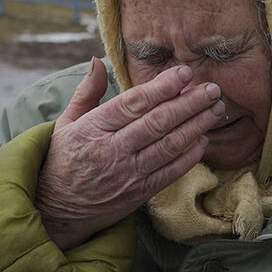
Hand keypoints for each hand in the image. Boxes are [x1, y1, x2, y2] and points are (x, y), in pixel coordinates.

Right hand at [35, 57, 224, 249]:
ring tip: (217, 110)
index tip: (184, 73)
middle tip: (213, 89)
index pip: (134, 103)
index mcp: (93, 129)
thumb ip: (87, 92)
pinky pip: (170, 173)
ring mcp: (127, 175)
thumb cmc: (61, 161)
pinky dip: (190, 156)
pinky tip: (204, 140)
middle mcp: (112, 151)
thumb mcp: (65, 123)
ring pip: (169, 146)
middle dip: (189, 103)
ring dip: (197, 126)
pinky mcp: (138, 194)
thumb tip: (98, 61)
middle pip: (158, 122)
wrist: (55, 211)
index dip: (162, 87)